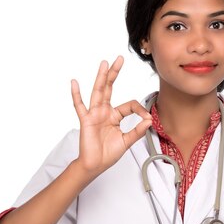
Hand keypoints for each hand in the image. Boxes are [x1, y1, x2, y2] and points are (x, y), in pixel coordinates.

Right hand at [71, 56, 151, 176]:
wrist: (95, 165)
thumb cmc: (108, 154)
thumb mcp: (127, 141)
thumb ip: (137, 131)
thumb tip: (149, 120)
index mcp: (114, 116)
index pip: (129, 105)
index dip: (139, 109)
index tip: (146, 118)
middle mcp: (104, 111)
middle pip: (110, 88)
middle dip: (114, 74)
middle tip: (119, 59)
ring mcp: (94, 114)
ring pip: (98, 92)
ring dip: (101, 77)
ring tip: (104, 63)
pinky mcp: (86, 120)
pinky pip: (80, 106)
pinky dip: (76, 95)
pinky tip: (74, 83)